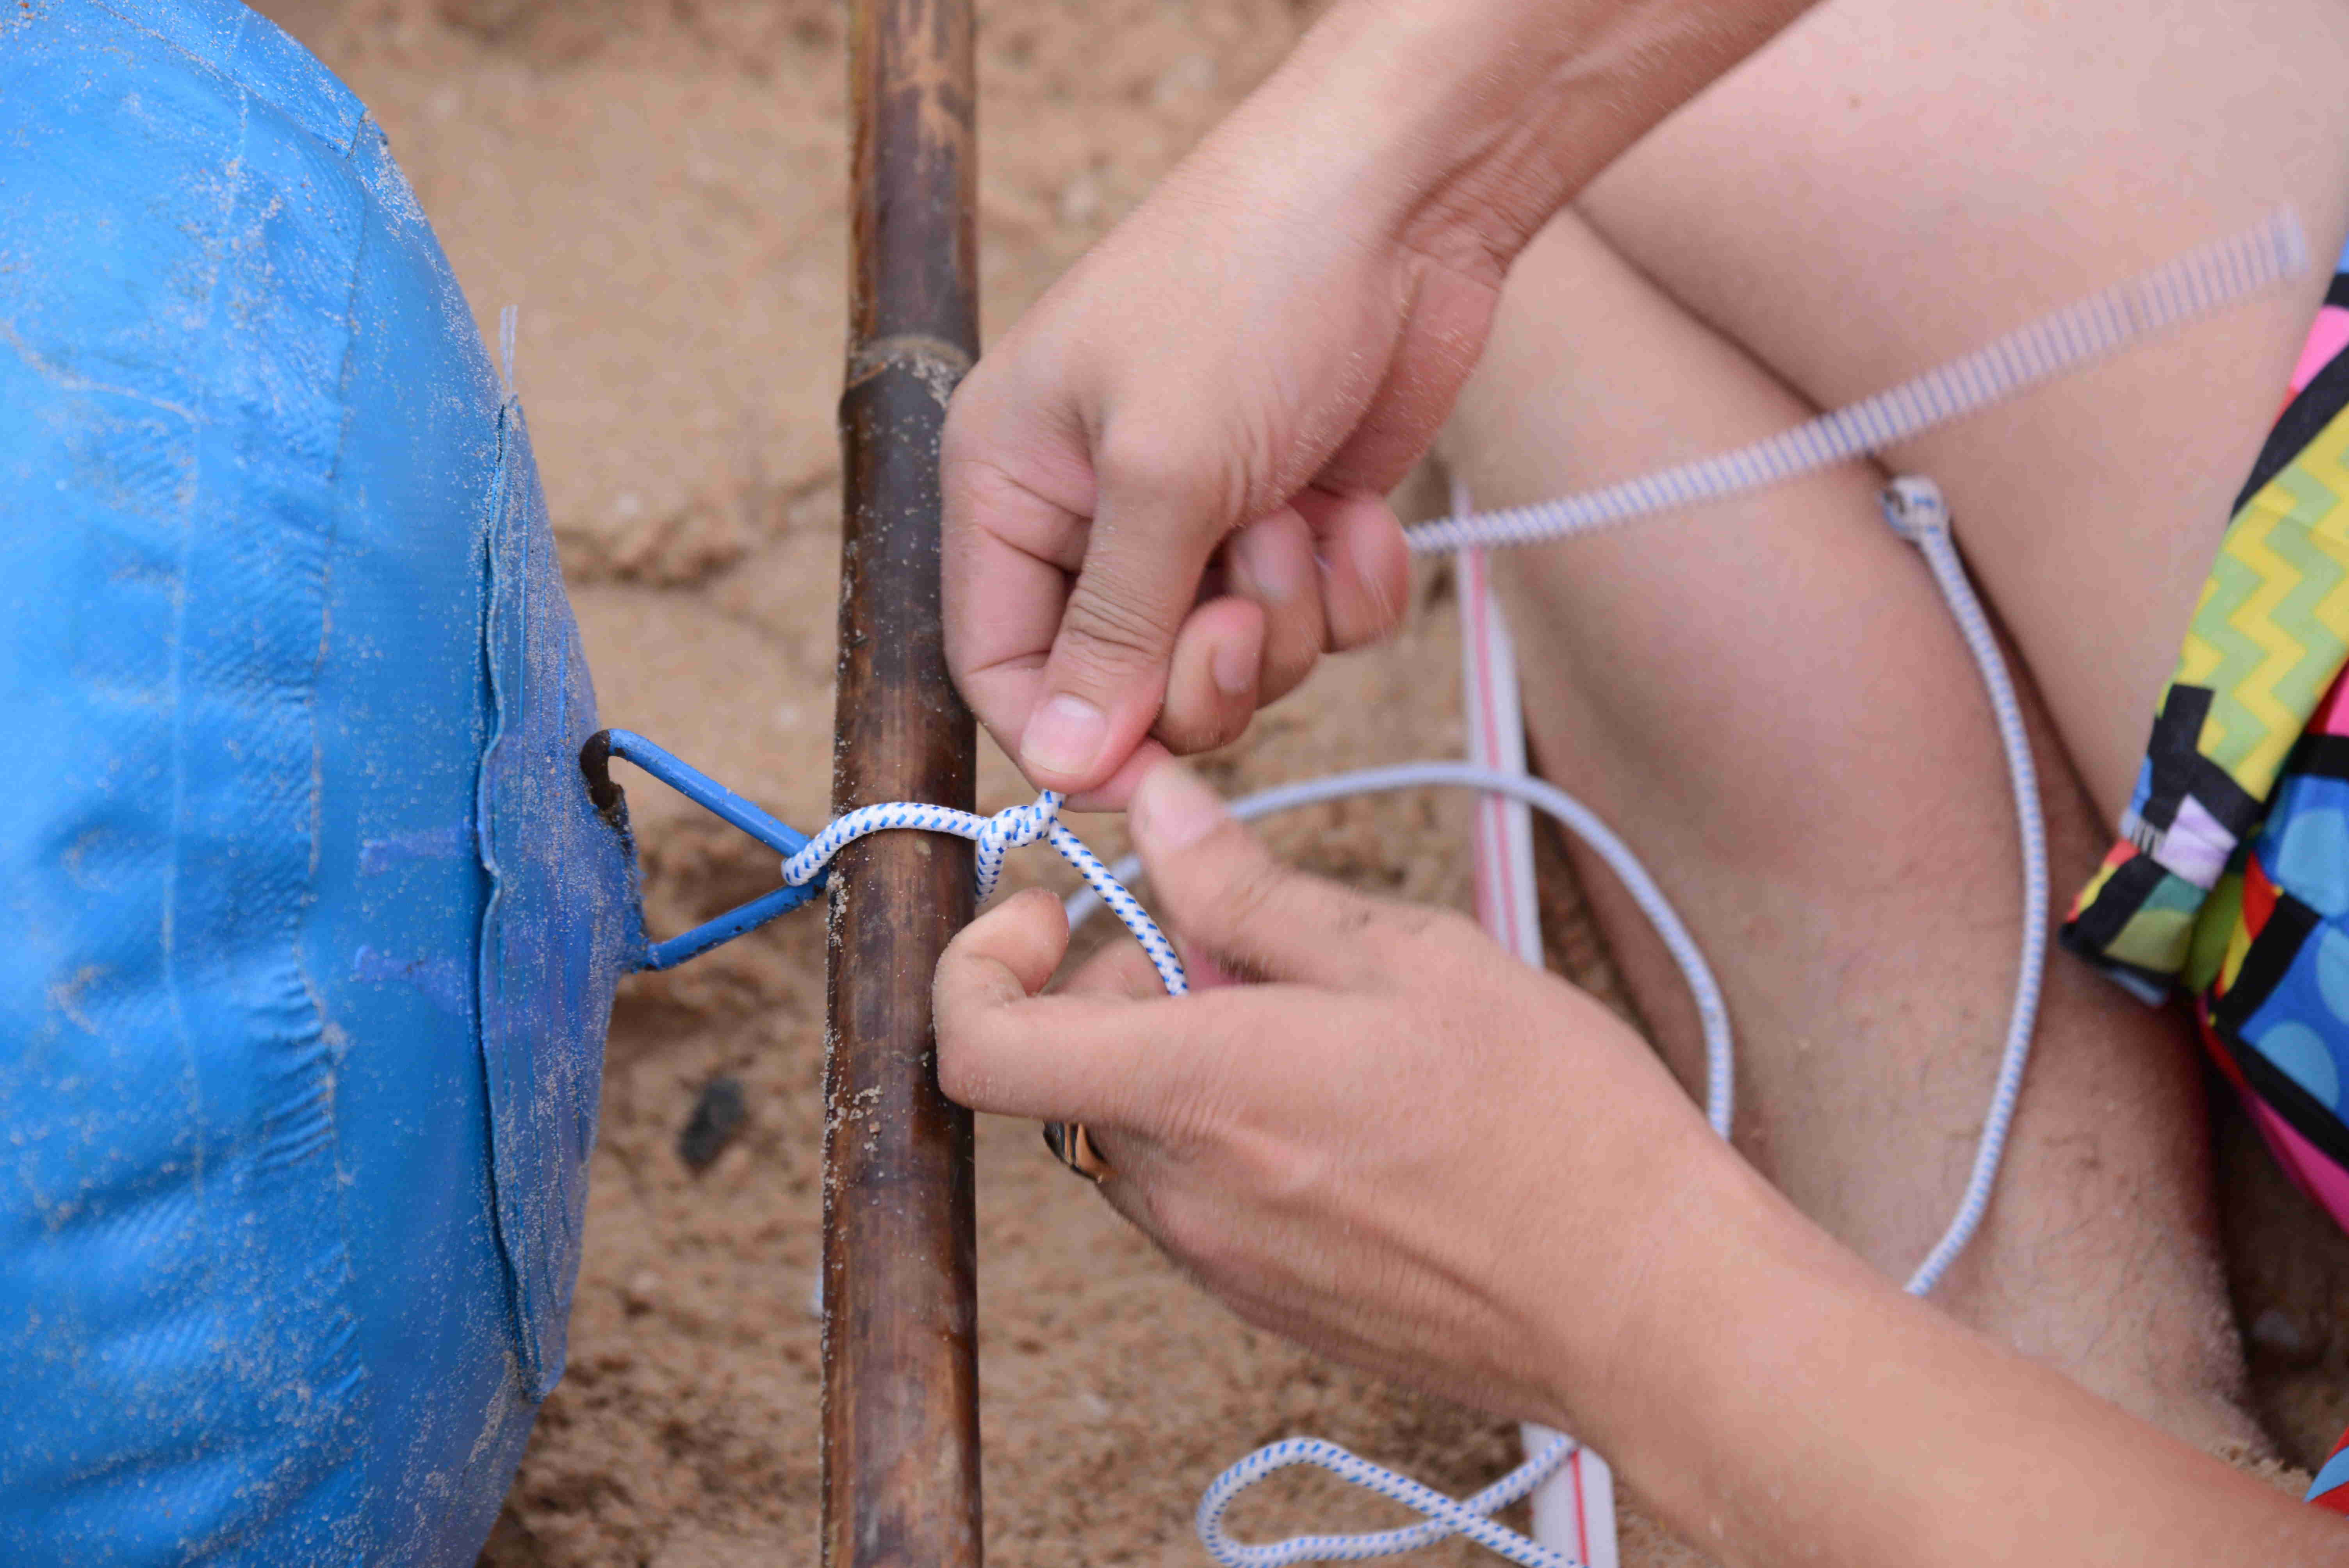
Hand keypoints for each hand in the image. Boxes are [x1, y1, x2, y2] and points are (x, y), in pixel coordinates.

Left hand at [932, 761, 1733, 1428]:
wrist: (1646, 1305)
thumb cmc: (1547, 1119)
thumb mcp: (1404, 958)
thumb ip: (1248, 893)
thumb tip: (1150, 810)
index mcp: (1198, 1091)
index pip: (981, 1045)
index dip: (980, 964)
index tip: (1052, 911)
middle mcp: (1183, 1194)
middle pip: (1067, 1075)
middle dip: (1122, 989)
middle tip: (1250, 949)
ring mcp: (1222, 1261)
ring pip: (1133, 1132)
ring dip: (1183, 1061)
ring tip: (1327, 1032)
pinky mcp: (1270, 1301)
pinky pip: (1197, 1195)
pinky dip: (1229, 1131)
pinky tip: (1351, 1109)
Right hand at [942, 0, 1820, 805]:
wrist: (1402, 194)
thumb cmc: (1247, 293)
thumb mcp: (1163, 471)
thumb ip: (1111, 632)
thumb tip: (1063, 771)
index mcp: (1009, 487)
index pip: (1002, 672)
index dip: (1075, 742)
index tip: (1154, 778)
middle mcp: (1092, 515)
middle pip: (1126, 690)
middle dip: (1204, 670)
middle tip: (1245, 604)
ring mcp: (1202, 522)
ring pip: (1236, 668)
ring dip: (1286, 616)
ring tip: (1299, 514)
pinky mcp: (1296, 523)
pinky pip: (1317, 628)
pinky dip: (1350, 588)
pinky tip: (1357, 511)